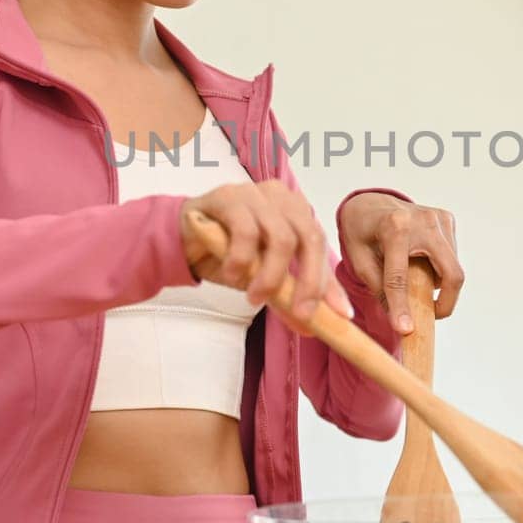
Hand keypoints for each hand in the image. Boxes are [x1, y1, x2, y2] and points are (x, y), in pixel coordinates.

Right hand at [179, 180, 353, 333]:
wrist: (183, 238)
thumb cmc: (227, 252)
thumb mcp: (262, 276)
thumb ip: (287, 295)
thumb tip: (312, 328)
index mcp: (296, 212)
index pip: (321, 246)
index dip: (331, 283)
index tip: (340, 316)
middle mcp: (282, 198)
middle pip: (309, 238)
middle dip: (309, 282)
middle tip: (300, 314)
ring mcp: (256, 194)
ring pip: (280, 237)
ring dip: (270, 276)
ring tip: (253, 297)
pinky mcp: (229, 197)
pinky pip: (245, 231)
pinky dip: (242, 260)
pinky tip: (232, 274)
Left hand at [337, 193, 463, 334]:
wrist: (369, 203)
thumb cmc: (361, 232)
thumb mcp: (358, 259)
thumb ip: (378, 287)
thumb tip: (401, 322)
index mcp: (394, 227)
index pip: (400, 276)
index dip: (402, 307)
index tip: (405, 330)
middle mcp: (423, 220)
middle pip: (450, 272)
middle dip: (446, 301)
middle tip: (431, 316)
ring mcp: (439, 217)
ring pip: (453, 267)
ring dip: (440, 284)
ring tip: (417, 284)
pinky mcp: (447, 220)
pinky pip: (452, 257)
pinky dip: (441, 270)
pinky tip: (422, 265)